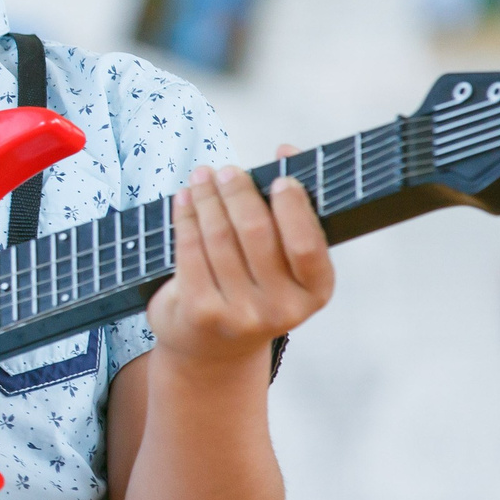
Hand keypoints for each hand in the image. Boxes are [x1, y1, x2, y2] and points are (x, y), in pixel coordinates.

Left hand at [149, 153, 333, 371]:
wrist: (213, 349)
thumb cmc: (256, 286)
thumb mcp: (283, 259)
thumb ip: (291, 207)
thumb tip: (286, 150)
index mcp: (314, 291)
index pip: (307, 245)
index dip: (293, 208)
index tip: (280, 178)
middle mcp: (281, 309)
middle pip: (257, 234)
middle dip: (238, 193)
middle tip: (227, 171)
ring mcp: (240, 314)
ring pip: (219, 238)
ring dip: (207, 199)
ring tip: (202, 176)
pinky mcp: (201, 313)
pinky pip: (190, 251)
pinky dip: (186, 218)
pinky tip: (184, 199)